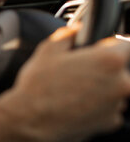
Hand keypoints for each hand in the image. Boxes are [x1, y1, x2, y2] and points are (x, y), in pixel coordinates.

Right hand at [0, 27, 129, 141]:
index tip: (104, 45)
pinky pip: (110, 107)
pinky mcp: (111, 122)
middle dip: (104, 67)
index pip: (127, 43)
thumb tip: (76, 30)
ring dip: (102, 86)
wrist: (31, 120)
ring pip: (116, 88)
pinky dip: (98, 104)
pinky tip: (76, 102)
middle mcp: (121, 83)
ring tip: (74, 87)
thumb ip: (68, 34)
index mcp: (109, 60)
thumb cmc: (39, 85)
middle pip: (122, 68)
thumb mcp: (48, 49)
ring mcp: (117, 105)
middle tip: (80, 69)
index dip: (113, 43)